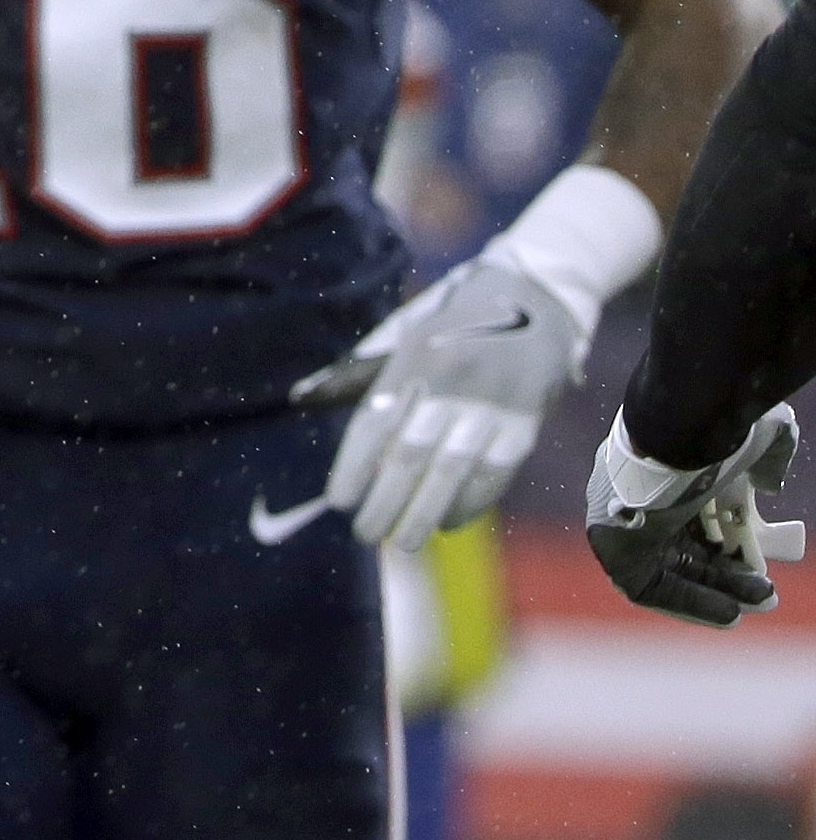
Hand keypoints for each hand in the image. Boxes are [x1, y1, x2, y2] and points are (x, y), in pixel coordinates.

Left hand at [295, 257, 582, 549]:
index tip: (338, 502)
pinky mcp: (526, 421)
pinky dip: (470, 503)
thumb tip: (303, 398)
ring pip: (452, 471)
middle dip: (386, 501)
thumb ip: (364, 372)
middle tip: (365, 533)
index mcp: (413, 356)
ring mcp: (492, 402)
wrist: (536, 298)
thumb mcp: (406, 334)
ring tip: (404, 542)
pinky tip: (449, 523)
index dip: (354, 465)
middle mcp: (452, 380)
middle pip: (411, 454)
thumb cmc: (454, 323)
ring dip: (425, 513)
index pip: (375, 421)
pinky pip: (495, 473)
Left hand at [588, 405, 804, 626]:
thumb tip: (768, 485)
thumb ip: (765, 462)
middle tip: (765, 591)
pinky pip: (648, 586)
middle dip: (726, 573)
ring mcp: (620, 519)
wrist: (677, 431)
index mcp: (658, 466)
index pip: (690, 513)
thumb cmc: (715, 431)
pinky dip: (687, 602)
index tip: (760, 560)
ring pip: (669, 568)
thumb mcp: (754, 440)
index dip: (728, 540)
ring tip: (759, 602)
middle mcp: (635, 495)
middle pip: (681, 545)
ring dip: (715, 591)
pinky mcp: (613, 547)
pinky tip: (729, 614)